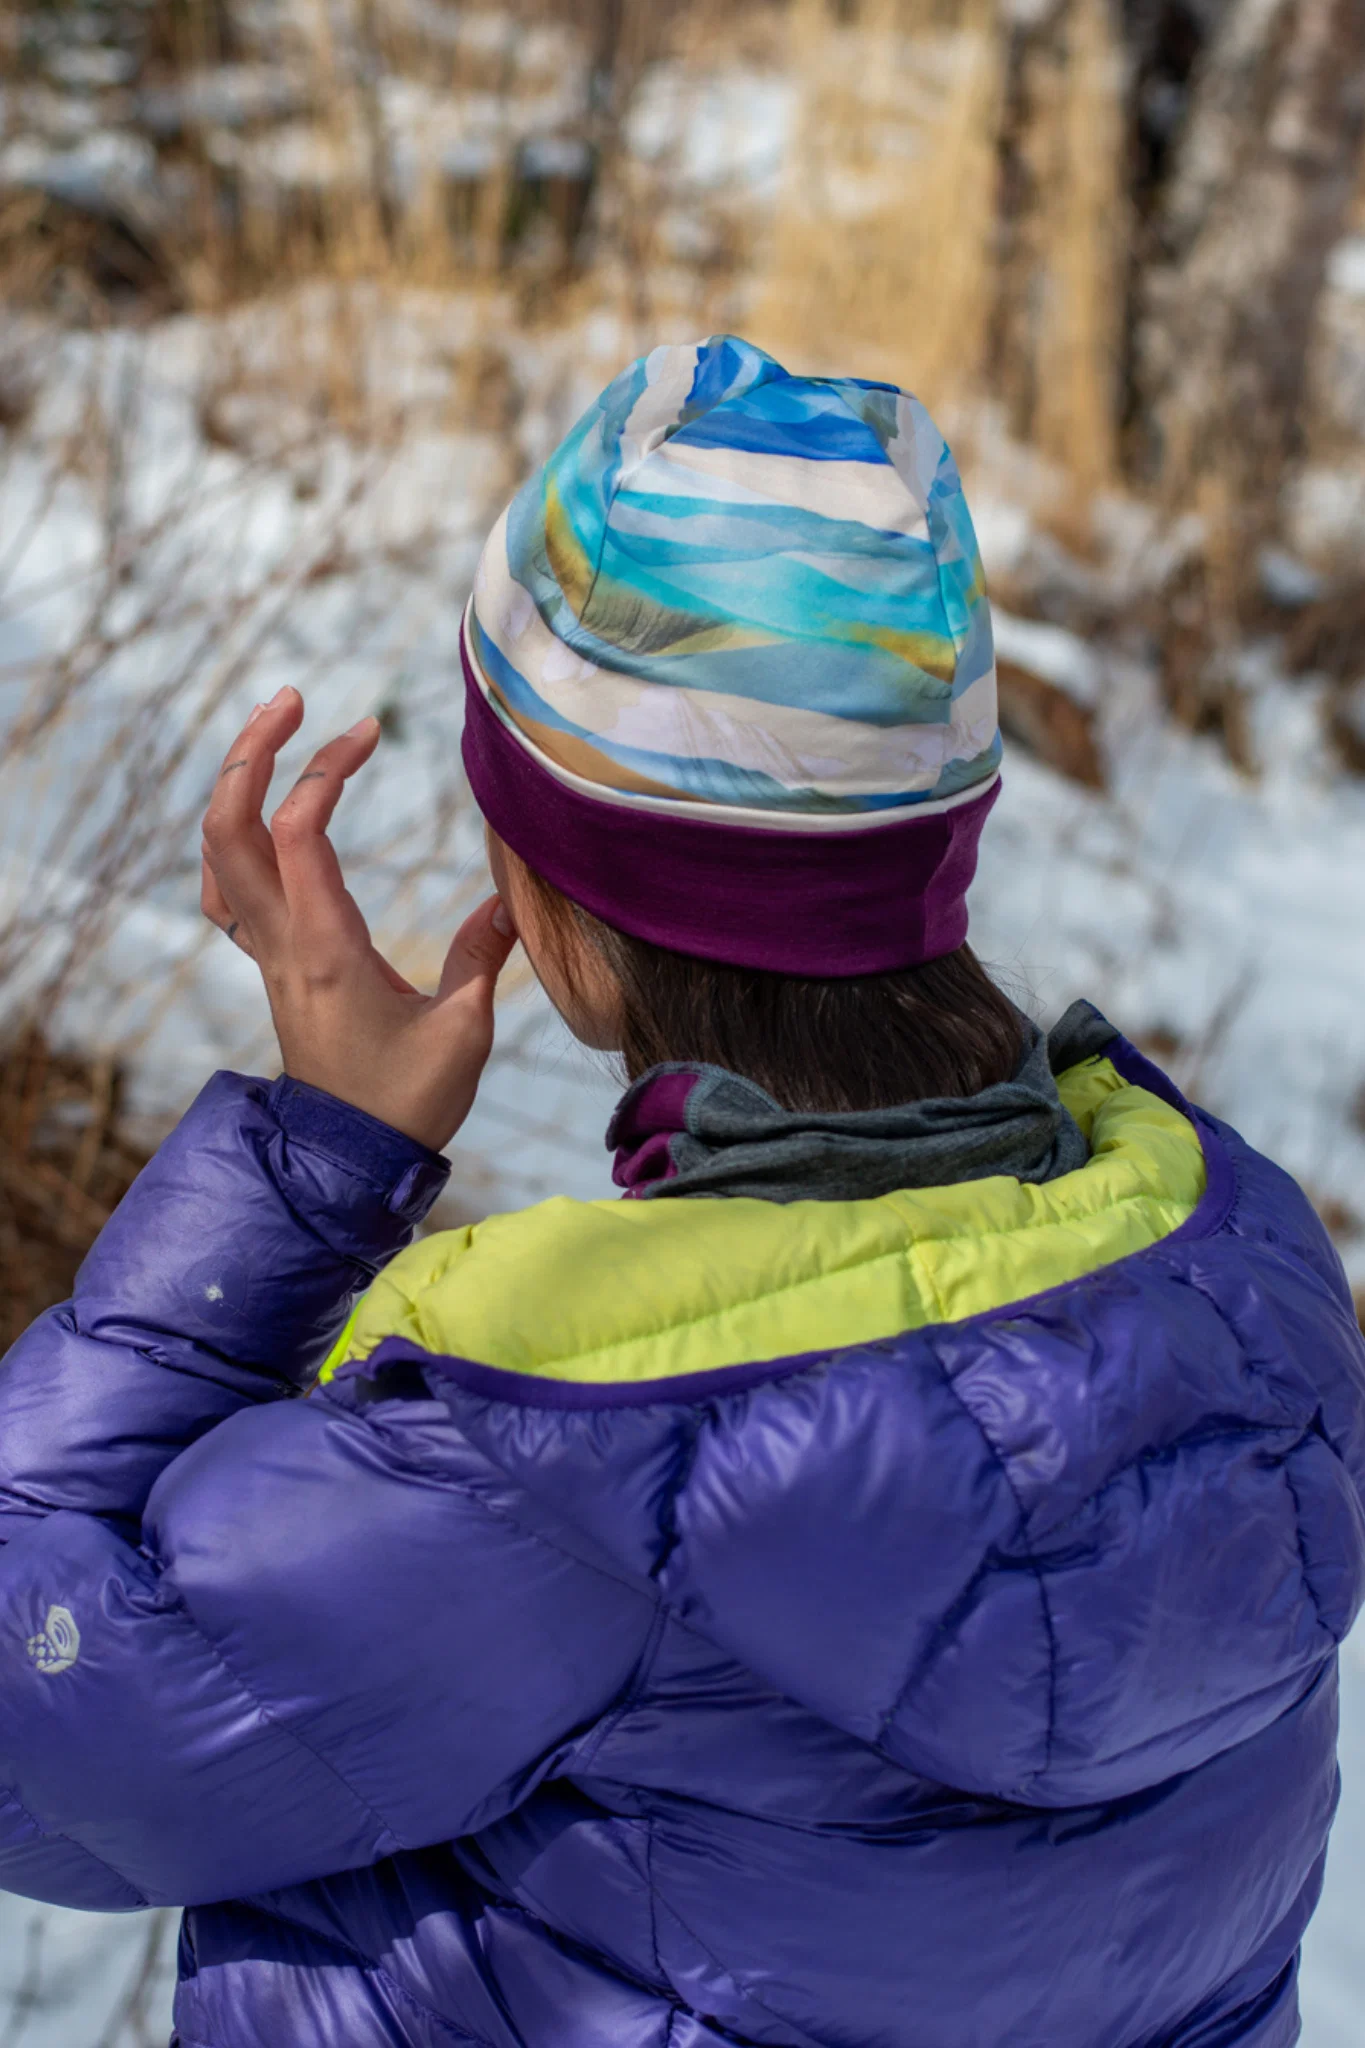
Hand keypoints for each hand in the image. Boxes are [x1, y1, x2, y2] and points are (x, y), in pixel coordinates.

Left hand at [201, 686, 516, 1151]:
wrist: (350, 1159)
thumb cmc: (406, 1102)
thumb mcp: (462, 1030)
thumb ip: (483, 956)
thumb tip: (508, 898)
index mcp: (324, 947)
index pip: (300, 831)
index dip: (326, 767)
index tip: (370, 730)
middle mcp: (282, 941)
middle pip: (228, 826)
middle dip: (251, 750)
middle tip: (294, 699)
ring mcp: (267, 952)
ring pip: (217, 852)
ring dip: (236, 784)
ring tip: (273, 733)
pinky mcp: (271, 964)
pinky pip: (226, 889)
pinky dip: (231, 837)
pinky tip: (258, 816)